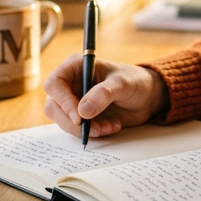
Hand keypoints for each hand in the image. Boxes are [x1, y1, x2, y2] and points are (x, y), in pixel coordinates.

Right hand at [42, 55, 167, 138]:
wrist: (147, 96)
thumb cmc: (135, 81)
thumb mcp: (123, 84)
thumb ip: (104, 94)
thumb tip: (82, 112)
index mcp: (75, 67)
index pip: (54, 84)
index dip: (62, 102)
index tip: (79, 118)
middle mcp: (70, 84)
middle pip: (54, 107)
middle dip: (73, 122)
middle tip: (95, 129)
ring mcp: (74, 101)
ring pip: (64, 121)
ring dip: (84, 130)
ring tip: (109, 127)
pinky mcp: (81, 117)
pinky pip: (76, 130)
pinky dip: (92, 133)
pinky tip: (111, 127)